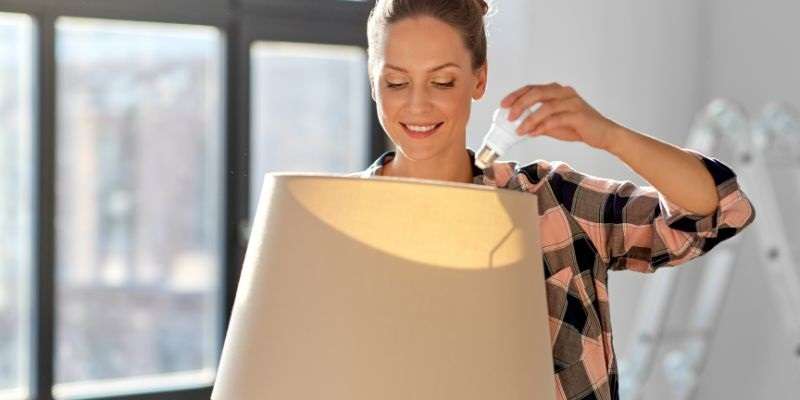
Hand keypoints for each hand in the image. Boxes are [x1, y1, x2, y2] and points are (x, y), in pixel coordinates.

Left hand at [500, 82, 623, 151]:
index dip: (516, 95)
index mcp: (558, 91)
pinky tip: (533, 133)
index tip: (503, 104)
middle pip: (537, 93)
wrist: (604, 135)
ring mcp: (572, 102)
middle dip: (520, 104)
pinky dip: (542, 126)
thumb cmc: (579, 127)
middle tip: (509, 117)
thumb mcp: (554, 124)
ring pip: (546, 106)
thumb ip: (538, 121)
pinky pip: (556, 119)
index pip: (533, 88)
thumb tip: (518, 125)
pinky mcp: (578, 114)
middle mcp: (565, 93)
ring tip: (519, 130)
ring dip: (530, 118)